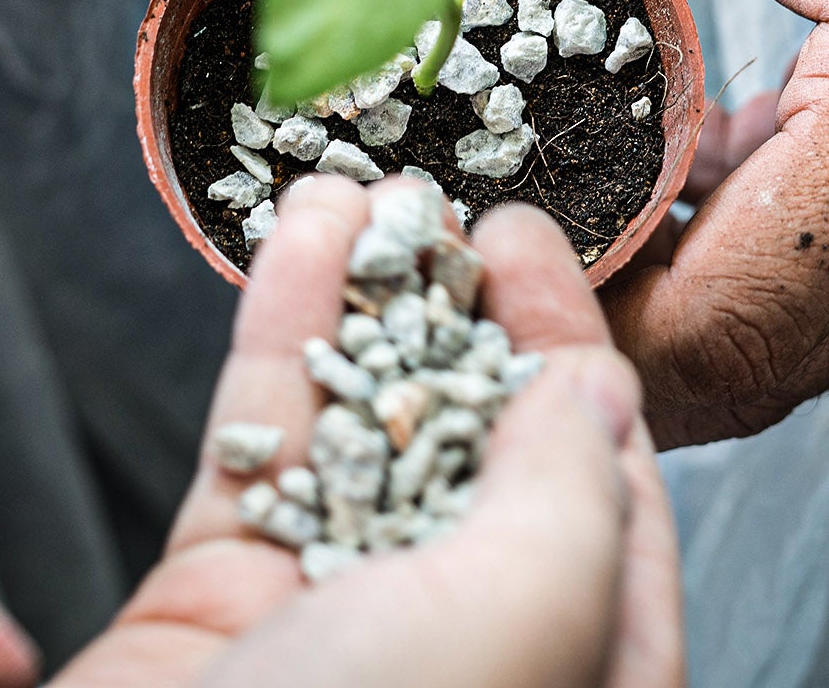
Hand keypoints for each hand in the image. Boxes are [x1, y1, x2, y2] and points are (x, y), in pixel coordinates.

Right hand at [52, 175, 680, 687]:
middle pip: (485, 445)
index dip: (579, 355)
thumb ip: (573, 492)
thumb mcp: (527, 617)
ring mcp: (336, 624)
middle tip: (456, 208)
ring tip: (365, 188)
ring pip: (367, 427)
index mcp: (579, 671)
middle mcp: (464, 647)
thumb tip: (590, 387)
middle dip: (471, 315)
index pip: (608, 494)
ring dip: (366, 301)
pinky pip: (263, 443)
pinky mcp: (219, 601)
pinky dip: (279, 335)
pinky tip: (294, 236)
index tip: (543, 248)